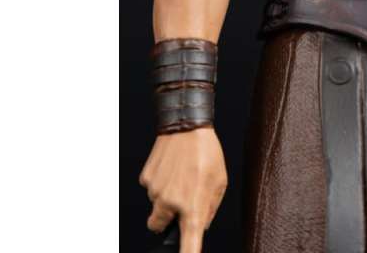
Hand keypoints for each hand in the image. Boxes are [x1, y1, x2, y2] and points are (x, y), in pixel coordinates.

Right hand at [139, 127, 227, 252]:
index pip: (188, 243)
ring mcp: (155, 191)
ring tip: (180, 174)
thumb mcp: (220, 181)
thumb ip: (211, 207)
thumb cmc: (207, 152)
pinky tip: (171, 166)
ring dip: (165, 195)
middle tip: (179, 198)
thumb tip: (202, 223)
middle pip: (158, 226)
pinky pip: (151, 188)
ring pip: (155, 204)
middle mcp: (170, 202)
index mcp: (193, 205)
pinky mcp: (146, 179)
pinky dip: (160, 181)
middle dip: (166, 218)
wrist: (186, 125)